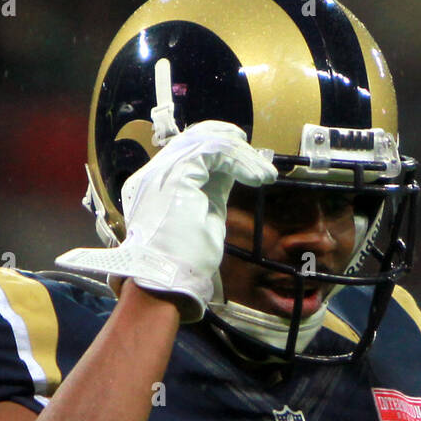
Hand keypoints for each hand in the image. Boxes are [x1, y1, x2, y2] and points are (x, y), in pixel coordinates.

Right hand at [57, 121, 276, 322]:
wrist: (166, 280)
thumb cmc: (184, 262)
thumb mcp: (204, 220)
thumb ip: (211, 194)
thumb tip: (227, 176)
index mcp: (160, 185)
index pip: (189, 153)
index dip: (219, 150)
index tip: (246, 161)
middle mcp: (157, 174)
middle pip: (195, 140)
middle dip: (230, 144)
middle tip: (257, 157)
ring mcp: (163, 171)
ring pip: (207, 143)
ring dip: (241, 156)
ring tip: (263, 173)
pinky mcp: (177, 174)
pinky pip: (213, 151)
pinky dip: (238, 161)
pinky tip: (255, 176)